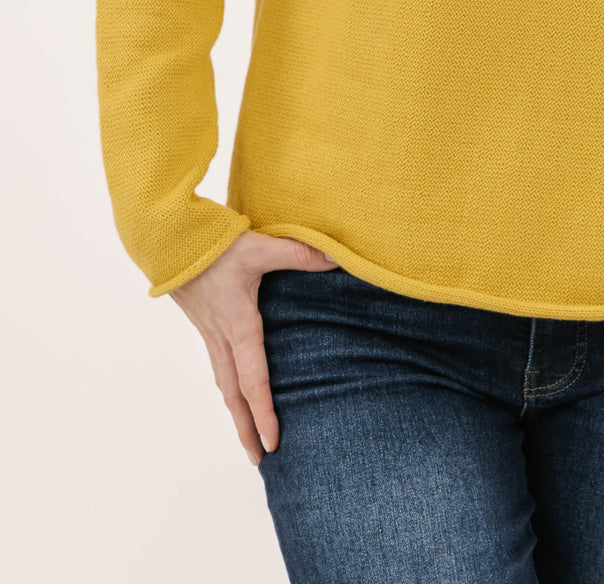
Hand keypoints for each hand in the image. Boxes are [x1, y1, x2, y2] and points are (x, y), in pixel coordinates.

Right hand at [169, 232, 338, 466]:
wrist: (169, 240)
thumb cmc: (213, 245)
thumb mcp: (259, 247)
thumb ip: (298, 254)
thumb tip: (336, 260)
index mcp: (239, 325)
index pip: (254, 378)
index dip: (264, 412)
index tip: (273, 441)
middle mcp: (223, 336)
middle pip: (235, 394)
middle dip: (247, 429)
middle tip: (260, 460)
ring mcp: (211, 333)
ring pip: (224, 383)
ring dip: (236, 412)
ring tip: (247, 437)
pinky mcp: (205, 324)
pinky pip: (219, 366)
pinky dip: (229, 388)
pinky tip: (234, 391)